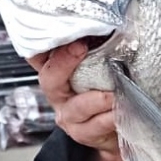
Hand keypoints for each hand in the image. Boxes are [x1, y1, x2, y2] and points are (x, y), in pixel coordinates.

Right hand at [28, 41, 126, 160]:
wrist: (113, 133)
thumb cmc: (106, 94)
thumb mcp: (99, 70)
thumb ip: (100, 52)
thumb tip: (115, 26)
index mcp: (58, 73)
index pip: (39, 56)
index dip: (44, 44)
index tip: (62, 31)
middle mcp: (59, 94)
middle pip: (50, 78)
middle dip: (64, 62)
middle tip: (81, 48)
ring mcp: (69, 116)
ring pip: (77, 107)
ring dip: (96, 99)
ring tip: (113, 94)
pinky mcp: (84, 133)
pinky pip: (95, 125)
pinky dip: (110, 117)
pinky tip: (121, 110)